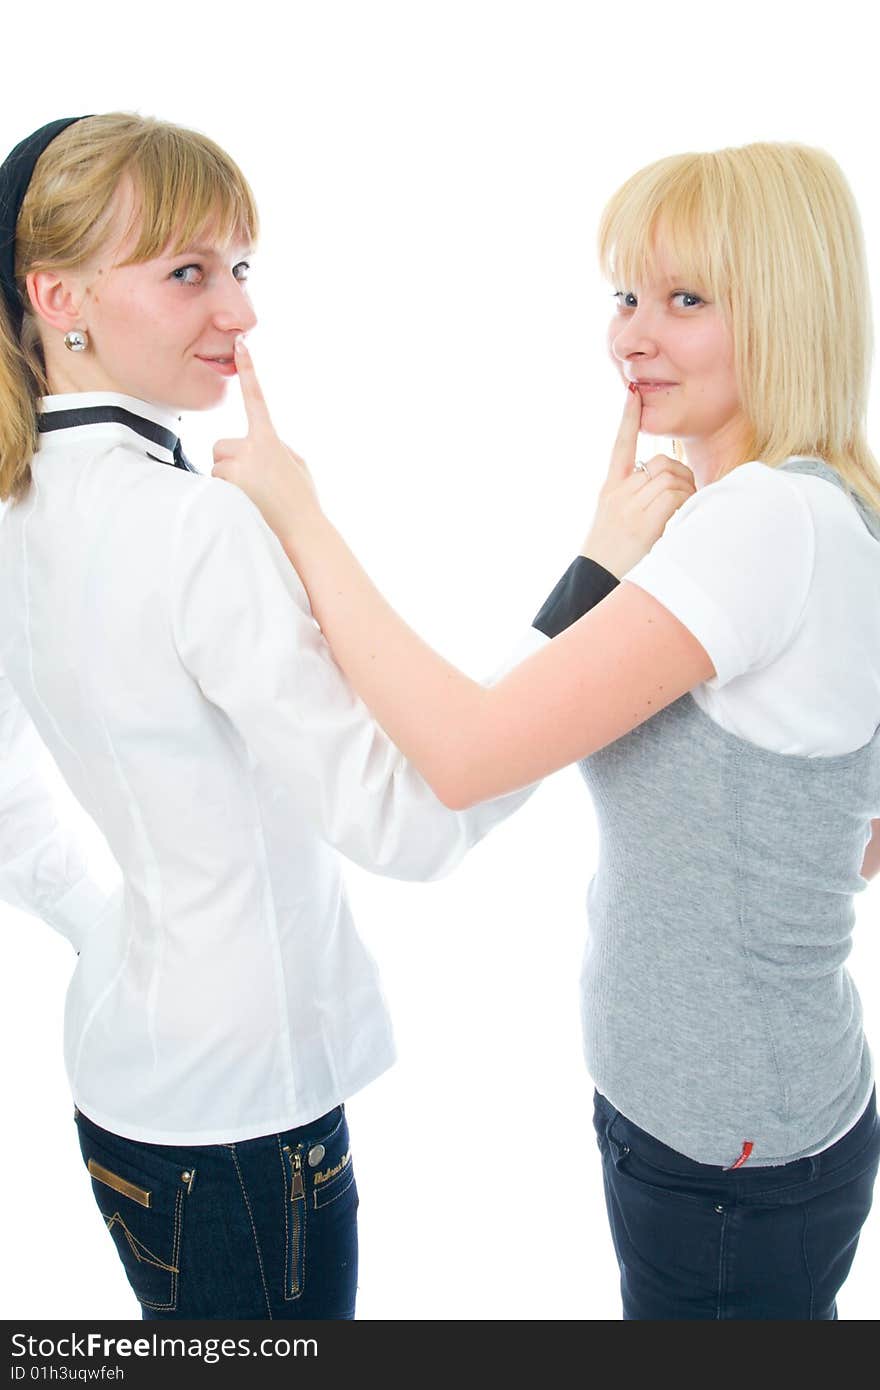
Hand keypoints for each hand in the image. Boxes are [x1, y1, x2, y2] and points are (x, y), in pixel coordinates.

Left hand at [211, 336, 319, 538]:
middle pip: (221, 445)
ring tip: (253, 497)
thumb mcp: (296, 465)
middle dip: (231, 460)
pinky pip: (214, 485)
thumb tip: (257, 444)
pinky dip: (226, 494)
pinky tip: (246, 505)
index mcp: (270, 439)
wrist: (302, 531)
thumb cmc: (302, 500)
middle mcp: (251, 449)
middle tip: (253, 482)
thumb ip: (276, 447)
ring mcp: (236, 469)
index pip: (256, 399)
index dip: (250, 371)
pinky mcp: (225, 487)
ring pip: (216, 467)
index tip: (242, 345)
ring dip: (229, 480)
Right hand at [581, 383, 695, 578]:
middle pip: (662, 464)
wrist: (595, 582)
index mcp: (610, 489)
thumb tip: (672, 482)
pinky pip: (675, 497)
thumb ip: (638, 498)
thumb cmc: (613, 557)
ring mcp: (630, 507)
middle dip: (681, 477)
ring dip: (686, 494)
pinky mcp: (643, 522)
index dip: (628, 418)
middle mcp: (618, 493)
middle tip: (685, 498)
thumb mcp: (617, 521)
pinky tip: (680, 521)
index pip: (620, 445)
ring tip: (680, 516)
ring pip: (672, 478)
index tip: (632, 392)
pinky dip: (685, 505)